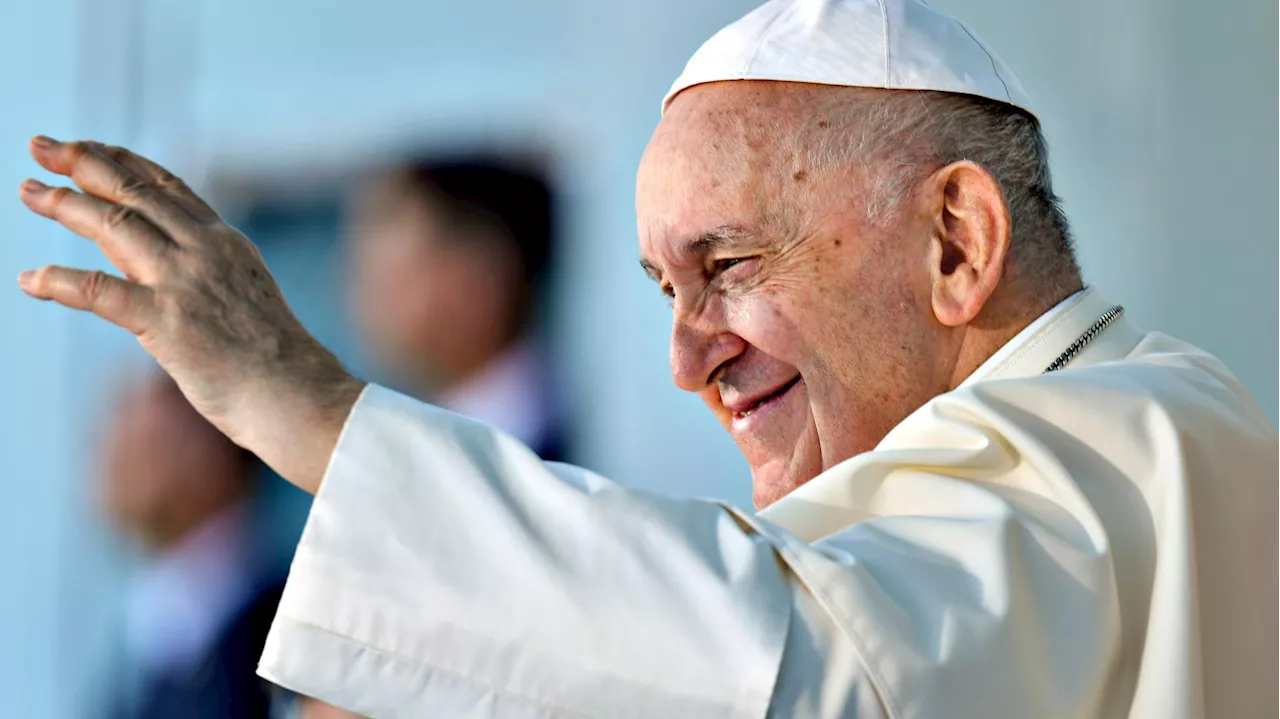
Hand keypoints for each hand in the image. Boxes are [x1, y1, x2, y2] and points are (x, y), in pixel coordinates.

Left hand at [17, 137, 363, 492]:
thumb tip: (135, 260)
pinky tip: (29, 280)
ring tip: (30, 191)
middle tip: (42, 145)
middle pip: (134, 194)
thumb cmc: (272, 360)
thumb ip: (195, 271)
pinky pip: (98, 292)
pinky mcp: (165, 321)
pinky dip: (58, 282)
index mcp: (225, 243)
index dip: (123, 161)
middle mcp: (204, 250)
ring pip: (114, 225)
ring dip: (64, 204)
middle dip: (84, 164)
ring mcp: (184, 283)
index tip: (90, 147)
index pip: (166, 187)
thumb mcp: (240, 295)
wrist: (296, 394)